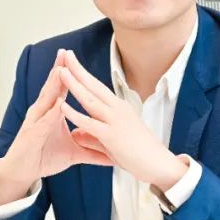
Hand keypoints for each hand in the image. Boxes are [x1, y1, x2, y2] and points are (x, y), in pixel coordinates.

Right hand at [0, 50, 112, 205]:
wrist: (23, 174)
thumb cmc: (44, 157)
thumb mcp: (73, 153)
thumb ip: (90, 149)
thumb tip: (109, 153)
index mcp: (51, 113)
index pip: (62, 90)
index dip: (70, 75)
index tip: (77, 59)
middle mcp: (42, 114)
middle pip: (51, 89)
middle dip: (59, 70)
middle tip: (65, 53)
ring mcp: (35, 123)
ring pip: (45, 101)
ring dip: (52, 86)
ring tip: (61, 70)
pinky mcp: (31, 136)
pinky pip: (42, 123)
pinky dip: (50, 114)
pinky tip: (57, 104)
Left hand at [57, 50, 187, 191]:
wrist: (158, 164)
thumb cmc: (139, 153)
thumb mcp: (112, 142)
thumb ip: (92, 136)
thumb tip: (76, 134)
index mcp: (118, 108)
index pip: (98, 87)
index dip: (84, 74)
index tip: (73, 62)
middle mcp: (117, 109)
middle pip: (94, 86)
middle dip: (78, 70)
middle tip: (66, 55)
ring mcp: (115, 121)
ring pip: (90, 99)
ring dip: (74, 84)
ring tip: (61, 72)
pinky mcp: (112, 135)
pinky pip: (90, 123)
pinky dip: (75, 114)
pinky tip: (62, 106)